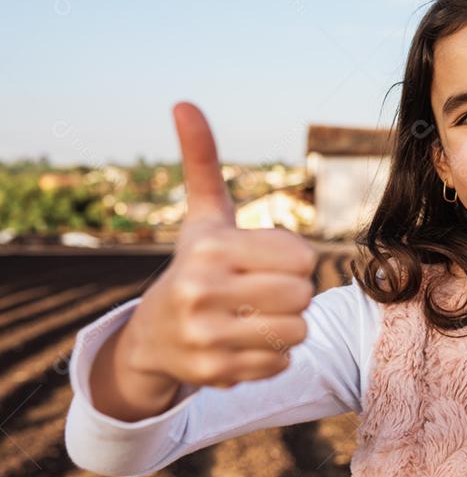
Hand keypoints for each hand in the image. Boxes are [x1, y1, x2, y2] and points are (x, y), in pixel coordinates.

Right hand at [119, 102, 317, 388]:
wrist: (152, 337)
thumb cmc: (194, 267)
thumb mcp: (203, 219)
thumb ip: (202, 163)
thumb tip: (183, 103)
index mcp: (210, 249)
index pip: (302, 257)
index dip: (295, 260)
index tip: (269, 262)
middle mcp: (201, 292)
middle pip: (303, 296)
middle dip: (293, 295)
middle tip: (264, 293)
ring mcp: (205, 336)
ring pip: (297, 332)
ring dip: (287, 326)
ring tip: (256, 317)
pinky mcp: (214, 373)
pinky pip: (281, 363)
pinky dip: (272, 356)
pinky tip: (243, 343)